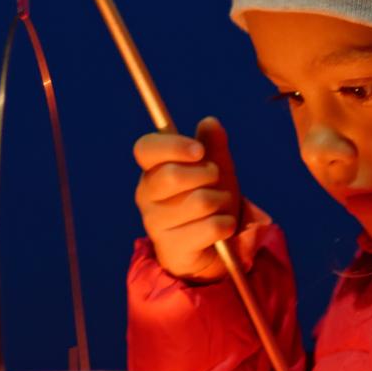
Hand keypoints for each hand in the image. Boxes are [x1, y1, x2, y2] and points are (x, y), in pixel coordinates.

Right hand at [133, 116, 243, 281]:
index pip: (145, 149)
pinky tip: (222, 228)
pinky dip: (226, 225)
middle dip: (207, 175)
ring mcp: (156, 224)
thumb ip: (212, 146)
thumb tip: (210, 121)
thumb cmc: (208, 201)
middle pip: (172, 175)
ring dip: (221, 202)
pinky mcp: (173, 248)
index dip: (172, 146)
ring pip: (200, 201)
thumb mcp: (214, 170)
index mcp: (152, 170)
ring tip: (219, 208)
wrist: (210, 249)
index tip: (199, 151)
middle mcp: (146, 196)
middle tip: (215, 181)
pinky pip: (211, 227)